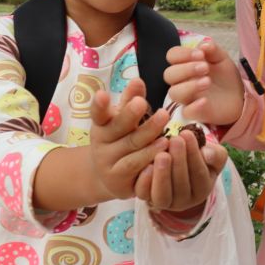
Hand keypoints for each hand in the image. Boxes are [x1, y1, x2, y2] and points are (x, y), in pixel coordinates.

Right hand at [89, 78, 169, 200]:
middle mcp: (101, 145)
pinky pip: (138, 176)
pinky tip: (163, 160)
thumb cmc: (121, 139)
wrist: (109, 176)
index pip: (98, 114)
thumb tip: (138, 80)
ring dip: (149, 146)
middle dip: (132, 117)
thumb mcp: (123, 119)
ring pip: (131, 155)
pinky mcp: (121, 184)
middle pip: (119, 131)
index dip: (99, 105)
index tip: (102, 94)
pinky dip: (150, 168)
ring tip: (166, 138)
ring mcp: (109, 166)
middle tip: (145, 104)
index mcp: (101, 126)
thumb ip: (131, 101)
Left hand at [134, 130, 227, 212]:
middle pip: (181, 186)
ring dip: (162, 175)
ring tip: (162, 154)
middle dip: (179, 162)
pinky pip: (144, 194)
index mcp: (201, 190)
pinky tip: (147, 165)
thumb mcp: (212, 154)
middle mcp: (183, 201)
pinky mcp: (146, 197)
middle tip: (175, 140)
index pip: (200, 176)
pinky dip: (145, 181)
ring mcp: (164, 202)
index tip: (188, 134)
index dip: (194, 155)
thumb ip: (215, 154)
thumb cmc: (196, 157)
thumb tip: (208, 154)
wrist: (175, 161)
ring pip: (162, 195)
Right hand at [164, 41, 244, 124]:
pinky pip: (186, 112)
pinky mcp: (194, 113)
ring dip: (189, 86)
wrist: (240, 95)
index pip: (172, 56)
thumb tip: (203, 44)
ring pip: (174, 93)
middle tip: (205, 68)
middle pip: (169, 74)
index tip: (200, 54)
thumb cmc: (225, 75)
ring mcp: (187, 98)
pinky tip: (205, 100)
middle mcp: (182, 81)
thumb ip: (212, 49)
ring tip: (207, 81)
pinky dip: (194, 106)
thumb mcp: (221, 58)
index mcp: (185, 64)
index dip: (182, 54)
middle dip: (186, 69)